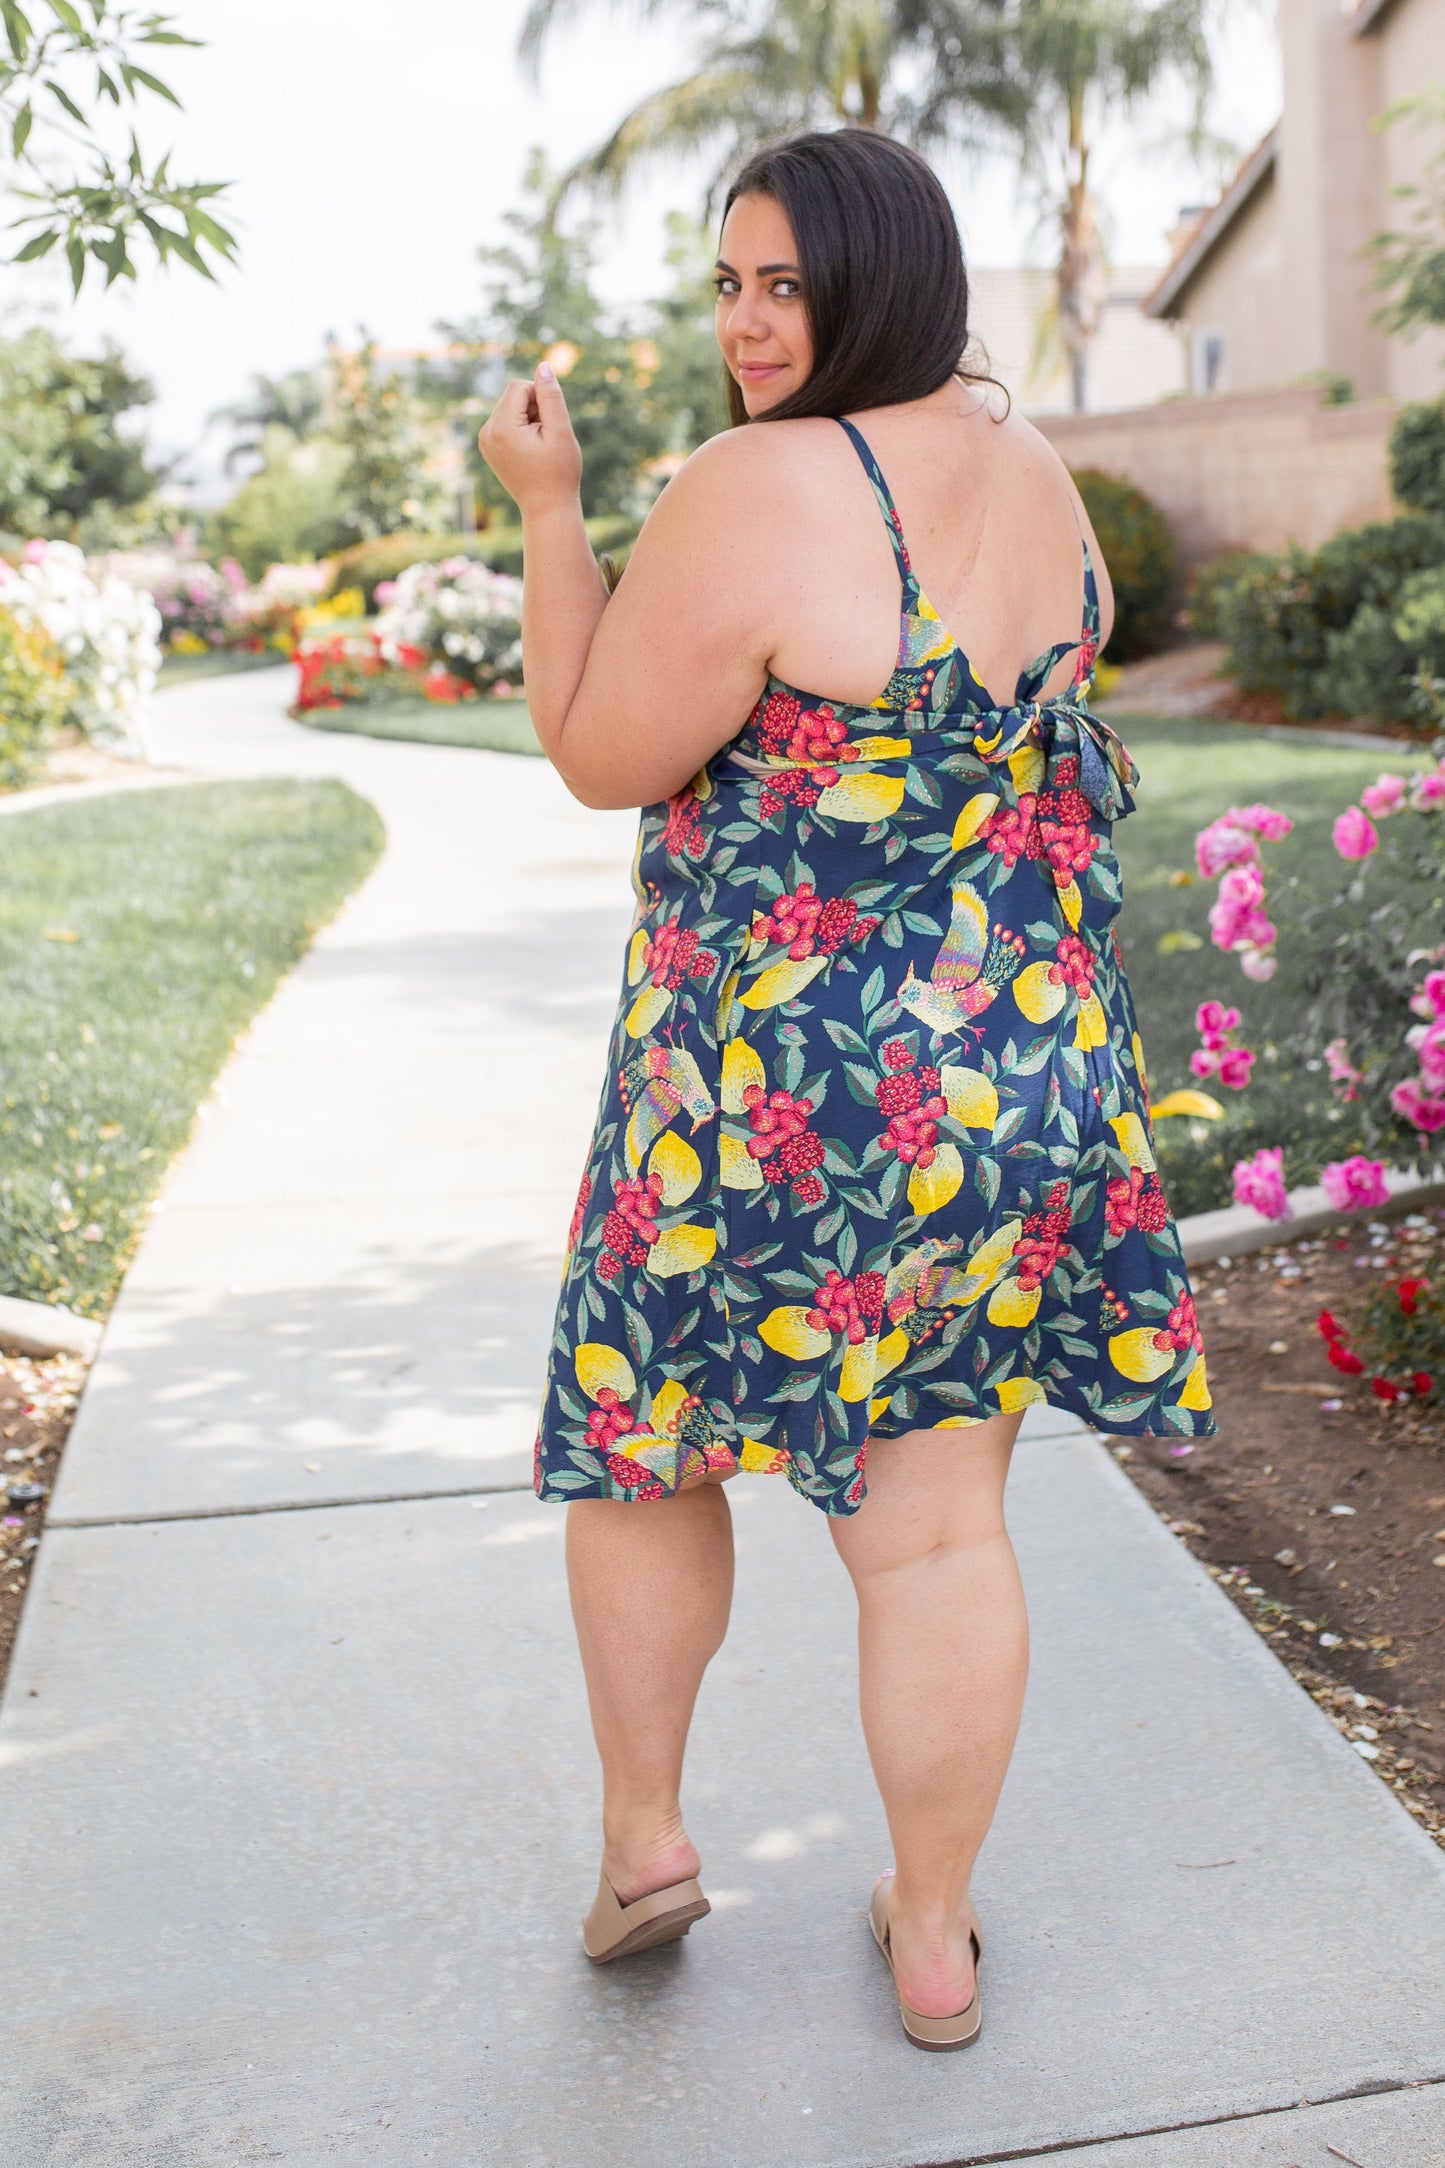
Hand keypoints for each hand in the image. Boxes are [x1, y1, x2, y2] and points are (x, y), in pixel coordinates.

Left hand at [477, 361, 582, 514]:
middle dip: (533, 409)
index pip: (519, 386)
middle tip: (545, 438)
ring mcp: (484, 440)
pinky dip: (521, 428)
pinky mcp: (488, 445)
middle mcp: (486, 431)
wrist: (547, 508)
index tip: (550, 424)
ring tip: (538, 446)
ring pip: (510, 407)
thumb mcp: (560, 431)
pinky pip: (506, 421)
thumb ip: (551, 396)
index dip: (540, 398)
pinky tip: (530, 450)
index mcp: (501, 427)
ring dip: (528, 418)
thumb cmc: (559, 472)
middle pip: (513, 396)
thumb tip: (542, 365)